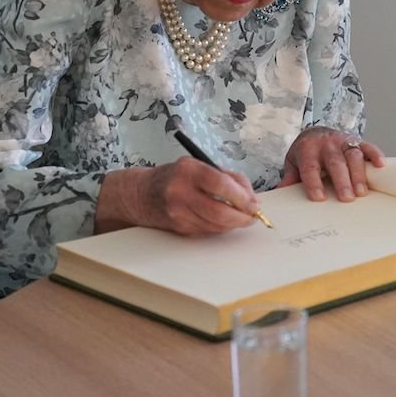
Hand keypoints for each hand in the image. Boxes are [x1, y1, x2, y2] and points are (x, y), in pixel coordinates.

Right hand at [95, 159, 258, 235]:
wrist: (141, 194)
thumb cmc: (175, 177)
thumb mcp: (198, 166)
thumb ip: (227, 177)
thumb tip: (251, 197)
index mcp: (188, 170)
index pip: (221, 184)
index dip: (242, 197)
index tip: (254, 203)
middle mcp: (180, 191)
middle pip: (219, 211)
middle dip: (242, 217)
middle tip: (252, 215)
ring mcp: (178, 212)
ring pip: (216, 225)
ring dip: (234, 224)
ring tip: (241, 217)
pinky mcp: (178, 227)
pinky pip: (207, 231)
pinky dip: (220, 227)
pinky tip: (223, 220)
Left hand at [278, 126, 385, 201]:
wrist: (315, 132)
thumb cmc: (305, 153)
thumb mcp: (293, 163)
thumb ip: (289, 178)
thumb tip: (281, 194)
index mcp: (307, 149)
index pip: (310, 167)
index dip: (314, 182)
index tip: (319, 198)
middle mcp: (326, 143)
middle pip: (334, 162)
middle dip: (341, 180)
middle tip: (346, 198)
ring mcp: (343, 141)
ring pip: (352, 155)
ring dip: (358, 173)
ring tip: (362, 192)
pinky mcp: (356, 140)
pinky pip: (367, 146)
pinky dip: (375, 154)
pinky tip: (381, 166)